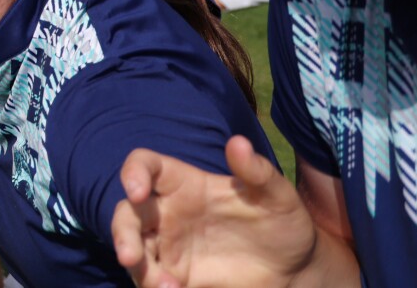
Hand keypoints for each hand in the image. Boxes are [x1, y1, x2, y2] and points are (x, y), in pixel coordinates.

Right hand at [112, 137, 319, 286]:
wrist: (294, 270)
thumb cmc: (282, 223)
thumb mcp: (278, 196)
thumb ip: (257, 171)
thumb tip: (237, 142)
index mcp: (183, 184)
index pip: (145, 166)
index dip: (133, 172)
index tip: (137, 191)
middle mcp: (167, 213)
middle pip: (127, 214)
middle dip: (122, 233)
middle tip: (129, 256)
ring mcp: (168, 246)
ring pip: (133, 249)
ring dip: (139, 267)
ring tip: (166, 287)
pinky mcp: (175, 275)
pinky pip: (151, 279)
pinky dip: (154, 286)